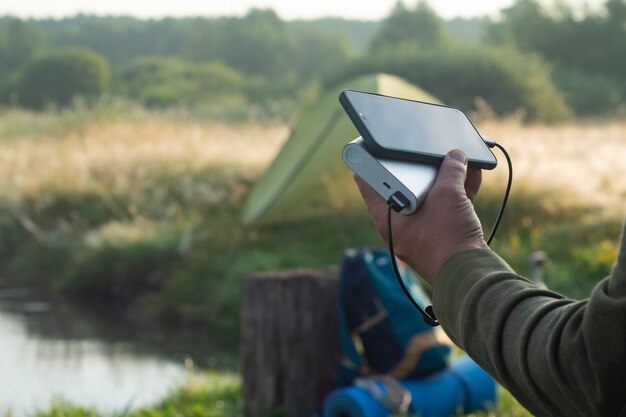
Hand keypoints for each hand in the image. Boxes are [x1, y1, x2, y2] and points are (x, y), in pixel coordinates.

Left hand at [355, 149, 487, 284]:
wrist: (472, 275)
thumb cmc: (448, 239)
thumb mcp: (447, 195)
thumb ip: (450, 170)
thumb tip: (455, 156)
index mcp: (386, 218)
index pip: (368, 182)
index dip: (370, 160)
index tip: (374, 144)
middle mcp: (399, 225)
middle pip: (403, 186)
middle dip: (420, 166)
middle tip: (423, 148)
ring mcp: (421, 231)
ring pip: (429, 196)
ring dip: (445, 177)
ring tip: (457, 157)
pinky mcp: (441, 235)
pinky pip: (445, 207)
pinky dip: (457, 192)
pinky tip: (471, 175)